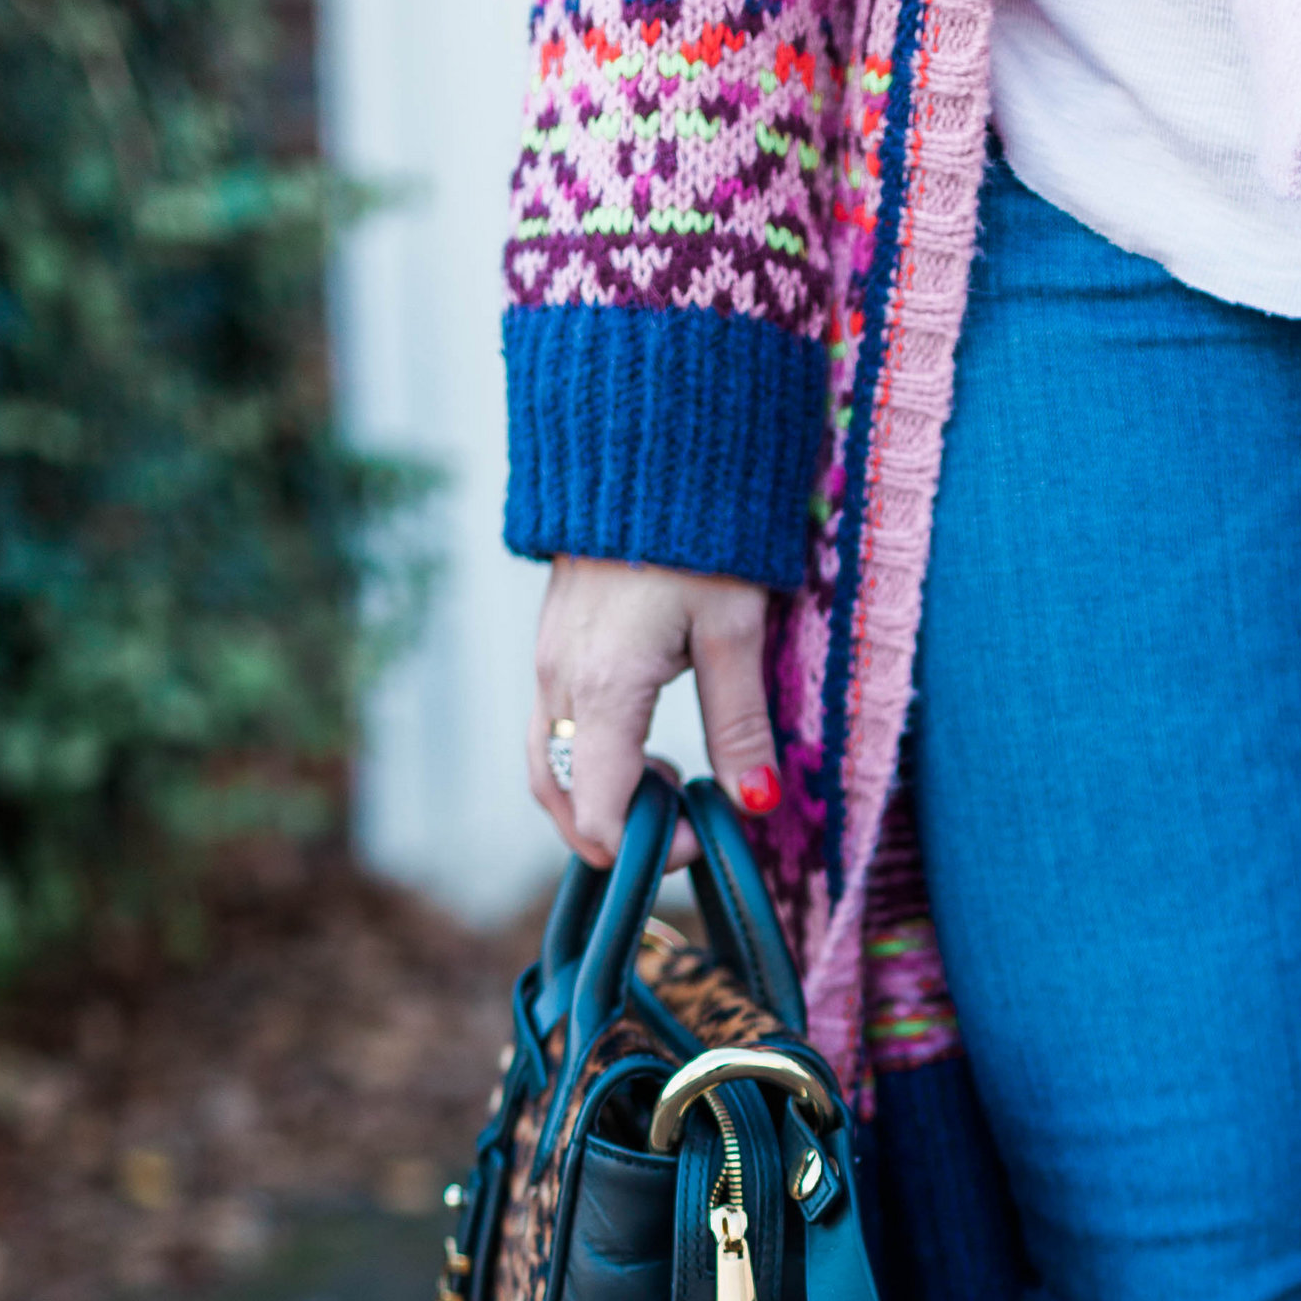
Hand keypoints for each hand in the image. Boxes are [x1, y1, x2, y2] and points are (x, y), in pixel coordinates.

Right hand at [529, 559, 777, 863]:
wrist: (642, 449)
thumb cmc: (697, 535)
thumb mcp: (735, 631)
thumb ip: (740, 722)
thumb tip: (755, 801)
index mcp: (604, 688)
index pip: (597, 813)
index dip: (649, 850)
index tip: (704, 837)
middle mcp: (558, 683)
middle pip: (558, 801)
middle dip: (616, 836)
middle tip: (686, 827)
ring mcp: (546, 664)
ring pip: (546, 768)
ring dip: (597, 800)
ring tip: (670, 784)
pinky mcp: (551, 647)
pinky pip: (550, 731)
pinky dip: (587, 763)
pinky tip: (646, 743)